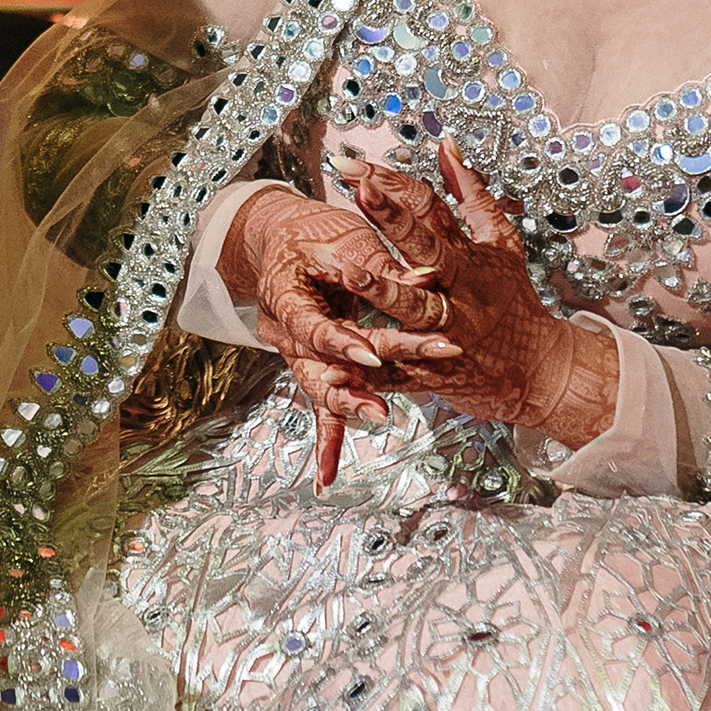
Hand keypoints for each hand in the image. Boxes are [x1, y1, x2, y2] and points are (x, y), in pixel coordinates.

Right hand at [217, 182, 467, 443]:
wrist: (279, 238)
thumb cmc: (313, 231)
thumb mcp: (346, 239)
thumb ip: (383, 265)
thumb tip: (431, 276)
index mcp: (284, 297)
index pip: (312, 326)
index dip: (340, 342)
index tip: (370, 354)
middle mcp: (284, 333)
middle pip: (323, 363)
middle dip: (360, 382)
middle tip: (395, 396)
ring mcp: (294, 353)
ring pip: (322, 387)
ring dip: (350, 407)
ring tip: (379, 418)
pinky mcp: (312, 365)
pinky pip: (319, 405)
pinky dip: (326, 442)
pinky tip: (327, 478)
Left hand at [347, 144, 617, 449]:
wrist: (542, 371)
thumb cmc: (514, 302)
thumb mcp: (501, 244)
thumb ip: (471, 196)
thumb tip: (446, 145)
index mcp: (468, 256)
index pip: (429, 210)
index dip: (393, 185)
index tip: (354, 165)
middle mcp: (458, 289)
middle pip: (423, 248)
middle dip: (391, 219)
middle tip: (358, 190)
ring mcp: (448, 331)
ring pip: (414, 308)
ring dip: (382, 291)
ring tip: (349, 273)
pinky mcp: (435, 371)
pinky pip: (396, 370)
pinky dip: (366, 370)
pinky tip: (333, 367)